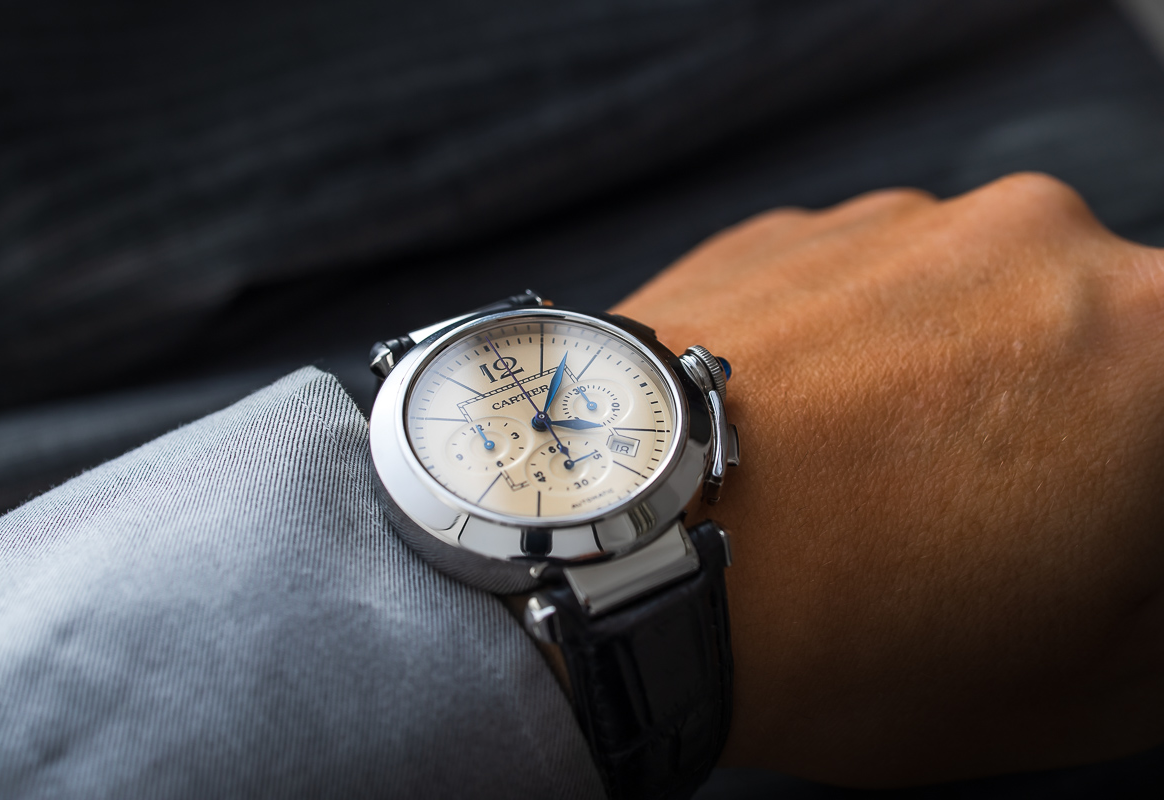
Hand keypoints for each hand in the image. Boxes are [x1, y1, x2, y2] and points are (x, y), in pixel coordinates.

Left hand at [614, 174, 1163, 785]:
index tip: (1092, 536)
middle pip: (1101, 346)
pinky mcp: (790, 230)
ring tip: (868, 491)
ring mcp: (899, 221)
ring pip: (976, 313)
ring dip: (955, 392)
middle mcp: (1041, 239)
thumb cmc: (846, 629)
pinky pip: (862, 296)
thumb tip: (1143, 560)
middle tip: (985, 531)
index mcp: (1156, 339)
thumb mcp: (1087, 681)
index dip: (1135, 488)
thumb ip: (1162, 606)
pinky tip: (798, 441)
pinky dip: (853, 357)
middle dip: (1075, 431)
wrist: (612, 542)